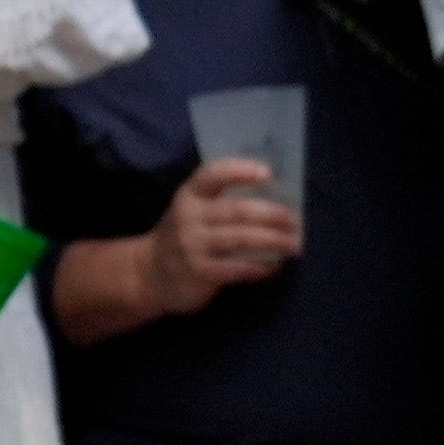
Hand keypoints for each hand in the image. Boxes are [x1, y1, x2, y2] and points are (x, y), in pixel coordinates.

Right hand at [137, 157, 301, 314]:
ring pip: (241, 239)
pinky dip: (260, 267)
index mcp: (189, 196)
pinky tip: (273, 266)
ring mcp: (193, 247)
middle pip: (237, 211)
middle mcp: (189, 218)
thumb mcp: (192, 210)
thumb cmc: (184, 236)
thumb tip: (276, 199)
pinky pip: (238, 268)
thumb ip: (221, 201)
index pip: (212, 174)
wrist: (149, 274)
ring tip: (294, 244)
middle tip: (294, 221)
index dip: (240, 171)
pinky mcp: (200, 273)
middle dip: (272, 215)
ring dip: (273, 241)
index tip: (267, 173)